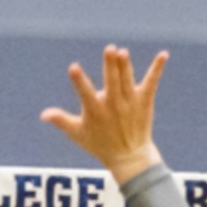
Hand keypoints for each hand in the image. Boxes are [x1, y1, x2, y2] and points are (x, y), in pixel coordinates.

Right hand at [40, 45, 169, 183]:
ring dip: (126, 65)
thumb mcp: (78, 134)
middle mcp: (113, 105)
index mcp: (95, 111)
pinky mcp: (144, 101)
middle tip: (110, 49)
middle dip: (110, 65)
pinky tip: (163, 55)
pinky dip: (157, 68)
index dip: (79, 80)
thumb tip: (43, 114)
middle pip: (112, 81)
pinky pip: (152, 82)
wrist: (129, 157)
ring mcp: (130, 102)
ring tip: (123, 52)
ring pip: (127, 80)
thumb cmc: (100, 144)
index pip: (85, 93)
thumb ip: (61, 121)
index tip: (73, 67)